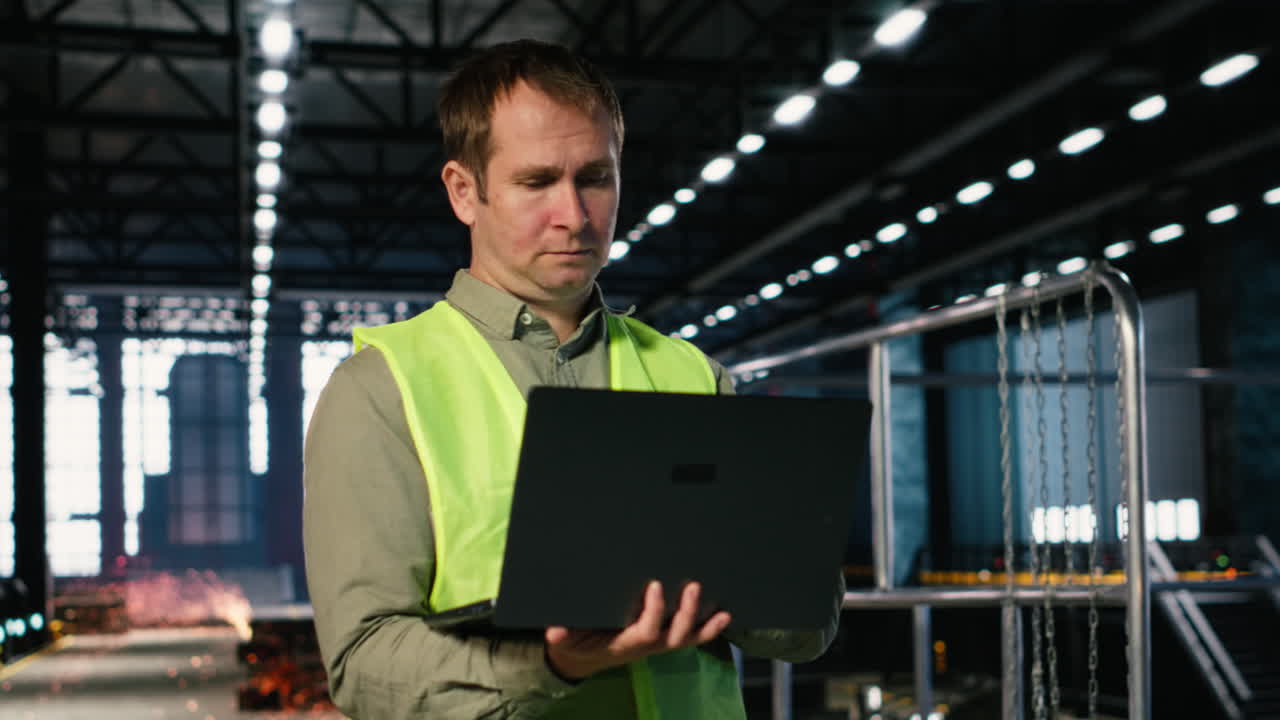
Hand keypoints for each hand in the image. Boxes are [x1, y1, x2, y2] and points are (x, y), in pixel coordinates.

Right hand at [544, 580, 731, 680]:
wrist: (584, 656)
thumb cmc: (578, 640)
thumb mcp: (566, 639)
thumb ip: (562, 635)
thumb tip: (553, 632)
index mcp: (624, 644)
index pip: (645, 632)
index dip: (653, 612)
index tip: (655, 586)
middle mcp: (646, 646)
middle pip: (673, 637)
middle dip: (685, 614)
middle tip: (693, 586)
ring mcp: (657, 643)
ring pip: (685, 638)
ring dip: (703, 624)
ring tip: (720, 608)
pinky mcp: (663, 638)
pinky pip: (690, 637)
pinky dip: (708, 629)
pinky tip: (725, 616)